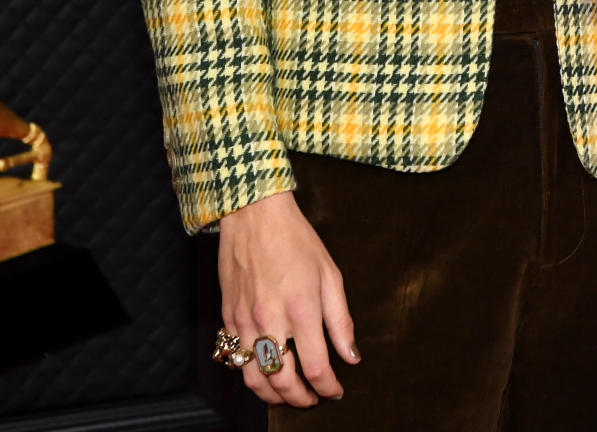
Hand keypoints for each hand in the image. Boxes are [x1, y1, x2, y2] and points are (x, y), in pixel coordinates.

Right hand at [218, 190, 360, 406]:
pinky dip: (251, 374)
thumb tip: (351, 356)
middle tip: (312, 399)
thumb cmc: (296, 239)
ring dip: (273, 396)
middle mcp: (270, 320)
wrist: (255, 214)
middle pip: (283, 381)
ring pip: (255, 378)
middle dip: (300, 399)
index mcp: (301, 309)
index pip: (316, 368)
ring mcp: (245, 320)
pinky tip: (265, 371)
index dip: (328, 387)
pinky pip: (237, 359)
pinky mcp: (229, 316)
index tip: (335, 390)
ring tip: (288, 395)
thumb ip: (341, 320)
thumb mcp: (330, 274)